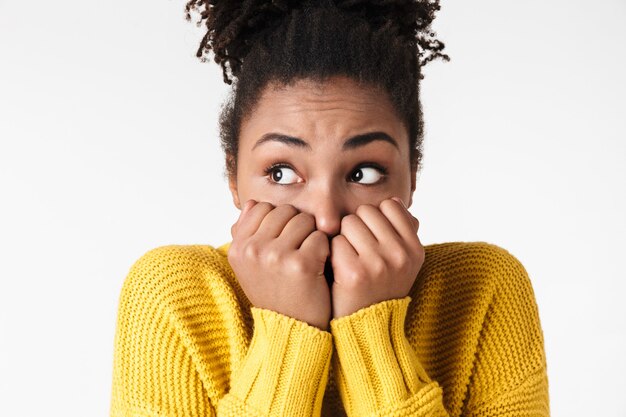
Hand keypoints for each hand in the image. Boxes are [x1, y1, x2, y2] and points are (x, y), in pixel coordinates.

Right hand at [228, 200, 331, 329]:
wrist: (292, 330)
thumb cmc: (275, 293)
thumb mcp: (251, 266)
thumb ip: (248, 233)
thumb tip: (254, 203)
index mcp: (238, 248)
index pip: (262, 207)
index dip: (279, 221)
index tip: (284, 242)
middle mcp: (253, 250)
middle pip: (285, 211)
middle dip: (297, 226)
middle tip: (299, 251)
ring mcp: (275, 256)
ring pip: (304, 220)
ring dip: (312, 236)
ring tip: (308, 259)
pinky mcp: (300, 264)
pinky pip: (320, 236)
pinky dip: (325, 250)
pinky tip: (318, 267)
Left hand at [330, 197, 423, 318]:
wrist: (365, 327)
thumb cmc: (379, 287)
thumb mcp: (402, 262)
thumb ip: (402, 231)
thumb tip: (393, 200)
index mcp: (415, 249)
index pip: (390, 205)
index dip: (375, 219)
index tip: (373, 239)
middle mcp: (401, 255)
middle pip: (366, 211)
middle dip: (357, 226)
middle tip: (358, 251)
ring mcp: (379, 264)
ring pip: (349, 223)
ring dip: (343, 237)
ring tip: (349, 259)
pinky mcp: (355, 273)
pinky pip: (336, 241)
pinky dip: (332, 253)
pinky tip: (338, 269)